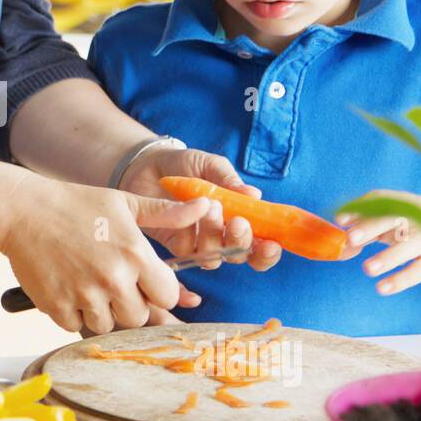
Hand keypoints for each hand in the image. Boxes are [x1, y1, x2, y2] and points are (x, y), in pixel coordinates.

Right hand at [0, 173, 217, 334]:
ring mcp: (84, 295)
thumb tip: (206, 207)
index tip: (143, 281)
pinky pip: (76, 326)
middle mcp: (113, 278)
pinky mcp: (57, 307)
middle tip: (112, 283)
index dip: (157, 291)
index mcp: (135, 254)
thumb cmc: (76, 204)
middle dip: (130, 304)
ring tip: (87, 284)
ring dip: (101, 312)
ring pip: (108, 325)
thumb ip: (167, 213)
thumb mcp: (124, 202)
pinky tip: (68, 289)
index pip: (167, 297)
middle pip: (140, 317)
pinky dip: (74, 314)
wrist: (22, 211)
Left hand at [119, 146, 282, 272]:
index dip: (268, 252)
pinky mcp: (175, 245)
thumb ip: (229, 180)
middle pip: (240, 255)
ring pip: (214, 256)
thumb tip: (255, 195)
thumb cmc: (186, 165)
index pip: (261, 246)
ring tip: (210, 206)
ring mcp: (198, 242)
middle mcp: (222, 236)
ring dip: (215, 235)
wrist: (148, 164)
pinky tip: (189, 214)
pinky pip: (188, 252)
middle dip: (242, 242)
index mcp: (240, 219)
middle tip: (237, 222)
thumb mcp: (210, 166)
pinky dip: (191, 237)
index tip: (272, 243)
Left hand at [336, 191, 420, 294]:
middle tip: (351, 238)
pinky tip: (383, 287)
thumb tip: (342, 243)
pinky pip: (420, 270)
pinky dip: (402, 279)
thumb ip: (370, 229)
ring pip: (409, 247)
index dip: (360, 210)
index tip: (339, 220)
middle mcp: (418, 218)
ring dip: (388, 258)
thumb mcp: (399, 220)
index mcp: (404, 204)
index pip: (380, 202)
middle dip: (372, 228)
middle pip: (394, 220)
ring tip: (366, 269)